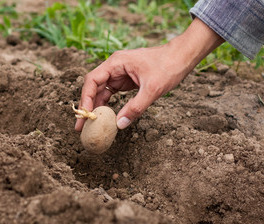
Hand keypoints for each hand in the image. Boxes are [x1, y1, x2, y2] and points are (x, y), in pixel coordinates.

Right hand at [75, 18, 223, 130]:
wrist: (182, 57)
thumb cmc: (168, 66)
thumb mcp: (152, 89)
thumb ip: (135, 107)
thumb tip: (119, 124)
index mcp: (116, 63)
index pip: (92, 80)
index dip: (86, 98)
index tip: (85, 115)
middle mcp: (114, 67)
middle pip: (94, 87)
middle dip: (87, 106)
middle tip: (81, 126)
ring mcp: (119, 74)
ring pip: (101, 92)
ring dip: (96, 107)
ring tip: (90, 125)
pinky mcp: (126, 81)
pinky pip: (112, 94)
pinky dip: (107, 105)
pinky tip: (104, 117)